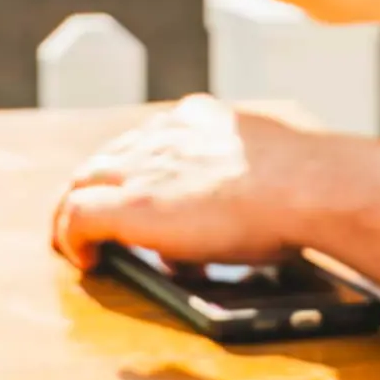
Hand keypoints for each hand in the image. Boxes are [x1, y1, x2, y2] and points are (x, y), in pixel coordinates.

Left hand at [50, 96, 344, 267]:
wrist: (305, 187)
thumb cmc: (307, 185)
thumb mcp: (272, 166)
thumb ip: (248, 178)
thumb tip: (250, 208)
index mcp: (200, 118)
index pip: (148, 139)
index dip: (137, 169)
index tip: (143, 192)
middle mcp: (164, 134)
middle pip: (107, 158)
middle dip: (97, 189)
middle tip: (94, 220)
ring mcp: (143, 168)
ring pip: (83, 182)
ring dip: (76, 212)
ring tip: (77, 243)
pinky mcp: (130, 206)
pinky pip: (78, 217)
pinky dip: (72, 238)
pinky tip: (84, 260)